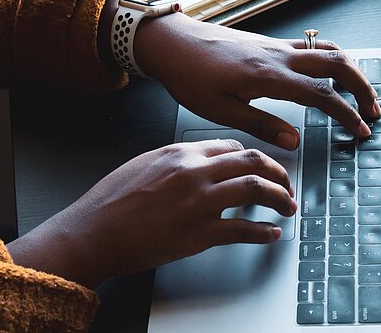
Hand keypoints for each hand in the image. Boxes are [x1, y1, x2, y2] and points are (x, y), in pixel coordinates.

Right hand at [7, 139, 295, 287]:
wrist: (92, 232)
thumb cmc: (110, 202)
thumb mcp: (143, 164)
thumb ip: (176, 161)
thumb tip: (200, 165)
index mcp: (180, 153)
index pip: (232, 147)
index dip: (254, 157)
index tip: (262, 168)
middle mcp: (194, 172)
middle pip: (253, 161)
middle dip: (278, 173)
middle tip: (287, 185)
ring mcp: (198, 202)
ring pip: (256, 189)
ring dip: (280, 198)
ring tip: (288, 207)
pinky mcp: (199, 233)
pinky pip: (242, 230)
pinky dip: (263, 233)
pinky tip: (270, 234)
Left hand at [134, 13, 380, 149]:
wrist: (173, 42)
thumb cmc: (190, 76)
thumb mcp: (221, 111)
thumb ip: (262, 125)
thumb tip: (295, 141)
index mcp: (269, 76)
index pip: (322, 94)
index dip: (346, 114)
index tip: (360, 130)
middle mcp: (279, 56)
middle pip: (338, 63)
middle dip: (362, 86)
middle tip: (373, 110)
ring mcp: (276, 46)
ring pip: (328, 50)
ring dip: (351, 70)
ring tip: (359, 93)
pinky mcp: (270, 43)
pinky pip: (311, 46)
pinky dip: (331, 59)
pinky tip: (329, 75)